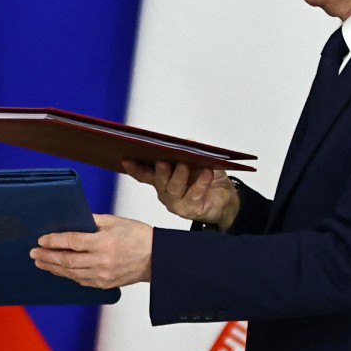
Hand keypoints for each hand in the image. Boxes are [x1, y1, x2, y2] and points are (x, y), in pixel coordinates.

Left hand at [30, 214, 151, 288]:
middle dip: (47, 257)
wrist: (156, 258)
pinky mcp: (104, 284)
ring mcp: (103, 275)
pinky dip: (68, 275)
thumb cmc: (137, 235)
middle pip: (67, 260)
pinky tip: (60, 270)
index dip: (54, 241)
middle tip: (34, 253)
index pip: (72, 242)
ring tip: (41, 262)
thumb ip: (91, 221)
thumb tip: (72, 219)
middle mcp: (102, 261)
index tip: (41, 240)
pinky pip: (81, 281)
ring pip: (71, 273)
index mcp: (104, 242)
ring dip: (54, 268)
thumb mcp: (114, 221)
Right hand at [123, 160, 238, 230]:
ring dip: (179, 175)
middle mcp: (165, 191)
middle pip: (158, 180)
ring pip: (173, 189)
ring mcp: (176, 203)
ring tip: (185, 165)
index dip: (134, 167)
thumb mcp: (199, 161)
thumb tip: (187, 141)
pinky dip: (200, 183)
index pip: (144, 173)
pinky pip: (194, 195)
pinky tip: (207, 173)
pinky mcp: (190, 210)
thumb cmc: (208, 179)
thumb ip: (191, 151)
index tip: (125, 159)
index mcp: (162, 179)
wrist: (225, 200)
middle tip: (163, 160)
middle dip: (160, 170)